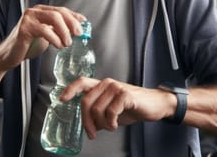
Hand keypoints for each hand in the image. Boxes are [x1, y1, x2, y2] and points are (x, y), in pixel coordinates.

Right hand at [0, 5, 85, 70]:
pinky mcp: (24, 28)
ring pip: (53, 18)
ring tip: (67, 43)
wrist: (9, 56)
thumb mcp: (47, 35)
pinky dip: (55, 38)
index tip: (84, 23)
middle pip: (59, 12)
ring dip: (64, 31)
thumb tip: (76, 30)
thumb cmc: (28, 45)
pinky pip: (44, 30)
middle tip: (78, 34)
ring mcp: (29, 18)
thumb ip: (58, 30)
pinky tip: (58, 46)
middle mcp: (34, 11)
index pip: (62, 10)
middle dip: (72, 23)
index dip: (74, 16)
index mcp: (41, 11)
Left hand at [60, 77, 176, 138]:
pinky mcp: (125, 95)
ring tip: (109, 127)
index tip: (62, 99)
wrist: (154, 104)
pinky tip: (115, 125)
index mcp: (101, 85)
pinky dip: (111, 123)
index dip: (70, 89)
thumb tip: (88, 124)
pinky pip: (111, 112)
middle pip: (86, 102)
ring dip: (101, 124)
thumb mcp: (112, 109)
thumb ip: (99, 112)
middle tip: (92, 133)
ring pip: (97, 109)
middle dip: (86, 121)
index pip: (81, 82)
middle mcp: (107, 83)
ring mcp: (116, 88)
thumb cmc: (132, 106)